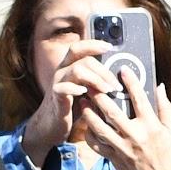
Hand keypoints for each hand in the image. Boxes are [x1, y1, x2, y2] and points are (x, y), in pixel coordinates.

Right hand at [19, 38, 121, 159]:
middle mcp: (62, 71)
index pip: (79, 48)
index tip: (110, 47)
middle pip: (84, 60)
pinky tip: (86, 93)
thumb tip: (117, 78)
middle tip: (116, 85)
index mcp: (69, 66)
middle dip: (104, 71)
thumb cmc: (73, 107)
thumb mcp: (86, 91)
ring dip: (96, 79)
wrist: (53, 125)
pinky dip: (76, 89)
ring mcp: (57, 82)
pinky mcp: (55, 96)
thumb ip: (96, 82)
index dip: (93, 45)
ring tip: (107, 91)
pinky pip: (64, 88)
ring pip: (77, 70)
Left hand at [75, 80, 170, 169]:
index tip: (122, 70)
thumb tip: (160, 86)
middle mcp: (135, 136)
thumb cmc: (169, 156)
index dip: (130, 82)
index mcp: (151, 126)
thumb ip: (165, 107)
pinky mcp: (115, 159)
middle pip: (112, 111)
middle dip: (99, 95)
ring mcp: (123, 149)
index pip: (139, 99)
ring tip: (83, 102)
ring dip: (89, 113)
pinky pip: (97, 145)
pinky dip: (89, 134)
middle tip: (91, 83)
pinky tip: (87, 125)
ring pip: (99, 128)